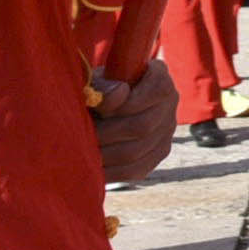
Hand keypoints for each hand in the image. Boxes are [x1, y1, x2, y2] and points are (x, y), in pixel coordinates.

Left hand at [90, 66, 177, 185]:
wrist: (105, 99)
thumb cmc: (99, 85)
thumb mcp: (99, 78)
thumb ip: (104, 83)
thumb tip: (118, 94)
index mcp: (160, 78)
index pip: (157, 91)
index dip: (127, 102)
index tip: (97, 103)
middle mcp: (170, 104)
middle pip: (143, 126)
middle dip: (106, 132)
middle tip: (78, 134)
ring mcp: (167, 131)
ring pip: (136, 152)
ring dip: (104, 153)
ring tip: (81, 150)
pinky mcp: (157, 154)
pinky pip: (135, 170)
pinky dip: (110, 171)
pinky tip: (91, 166)